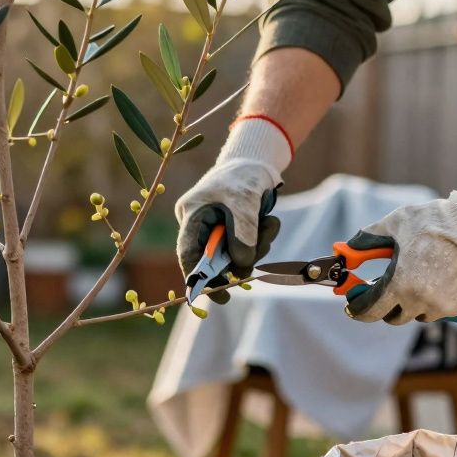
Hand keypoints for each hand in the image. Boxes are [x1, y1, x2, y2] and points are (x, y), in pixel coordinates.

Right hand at [175, 118, 290, 302]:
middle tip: (260, 252)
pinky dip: (261, 239)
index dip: (199, 279)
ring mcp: (215, 229)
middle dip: (240, 259)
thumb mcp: (244, 201)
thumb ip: (243, 233)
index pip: (188, 254)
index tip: (218, 295)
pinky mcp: (231, 231)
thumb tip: (241, 266)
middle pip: (214, 260)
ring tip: (269, 224)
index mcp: (192, 214)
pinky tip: (269, 221)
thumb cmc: (244, 175)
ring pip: (234, 255)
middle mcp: (199, 224)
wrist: (256, 160)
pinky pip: (246, 247)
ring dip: (256, 246)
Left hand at [344, 168, 456, 323]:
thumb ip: (366, 240)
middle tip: (380, 289)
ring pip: (415, 315)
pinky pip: (435, 311)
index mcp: (399, 283)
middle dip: (383, 305)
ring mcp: (440, 306)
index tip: (353, 304)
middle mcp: (419, 300)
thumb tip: (346, 250)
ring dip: (407, 303)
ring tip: (410, 279)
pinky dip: (428, 301)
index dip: (357, 308)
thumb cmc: (433, 221)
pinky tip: (430, 279)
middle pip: (392, 317)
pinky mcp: (456, 306)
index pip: (370, 310)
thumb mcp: (393, 225)